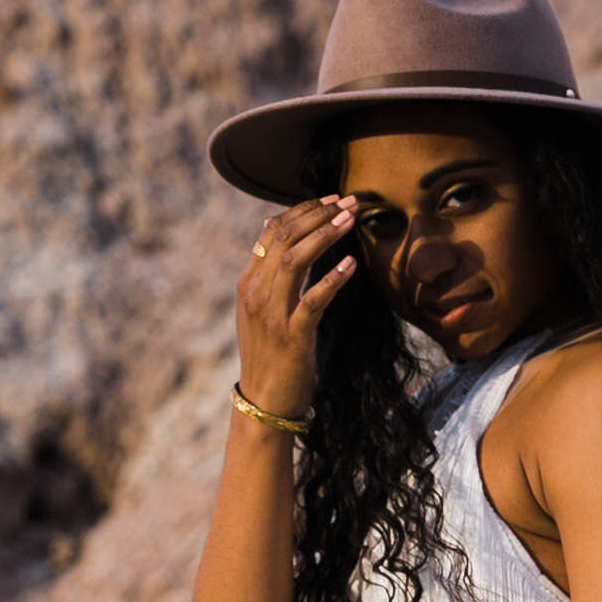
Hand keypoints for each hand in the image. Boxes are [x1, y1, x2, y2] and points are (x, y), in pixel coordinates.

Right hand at [234, 194, 358, 420]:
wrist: (265, 401)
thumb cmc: (270, 353)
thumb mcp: (261, 308)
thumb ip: (267, 270)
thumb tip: (270, 226)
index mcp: (250, 283)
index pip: (273, 231)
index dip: (303, 210)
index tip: (332, 200)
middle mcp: (257, 293)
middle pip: (285, 239)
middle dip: (319, 215)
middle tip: (349, 202)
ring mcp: (273, 314)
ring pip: (295, 261)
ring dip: (325, 236)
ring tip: (351, 221)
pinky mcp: (293, 336)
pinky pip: (312, 300)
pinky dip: (332, 279)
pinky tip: (350, 264)